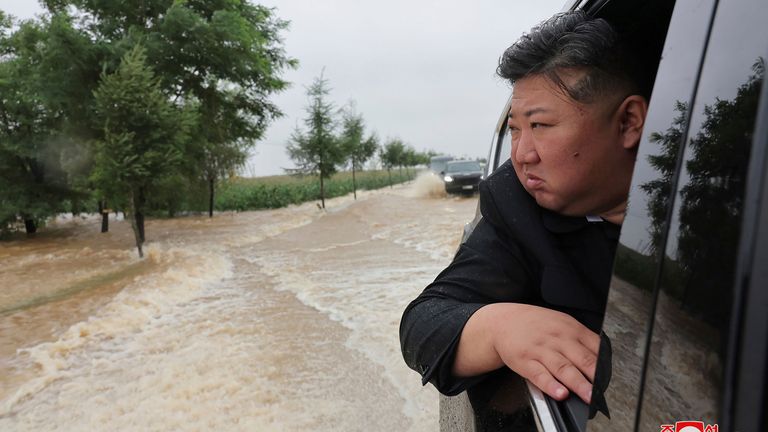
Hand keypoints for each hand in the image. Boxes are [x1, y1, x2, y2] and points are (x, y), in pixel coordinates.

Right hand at [453, 303, 599, 402]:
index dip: (605, 365)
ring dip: (578, 383)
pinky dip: (550, 385)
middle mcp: (557, 339)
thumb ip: (583, 339)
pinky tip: (559, 392)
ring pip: (563, 368)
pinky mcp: (525, 361)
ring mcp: (541, 350)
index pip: (594, 347)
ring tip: (588, 396)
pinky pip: (539, 375)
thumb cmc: (535, 324)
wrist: (503, 321)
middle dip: (595, 377)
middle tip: (605, 391)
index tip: (612, 379)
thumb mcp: (561, 323)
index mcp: (570, 329)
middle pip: (581, 359)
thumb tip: (603, 357)